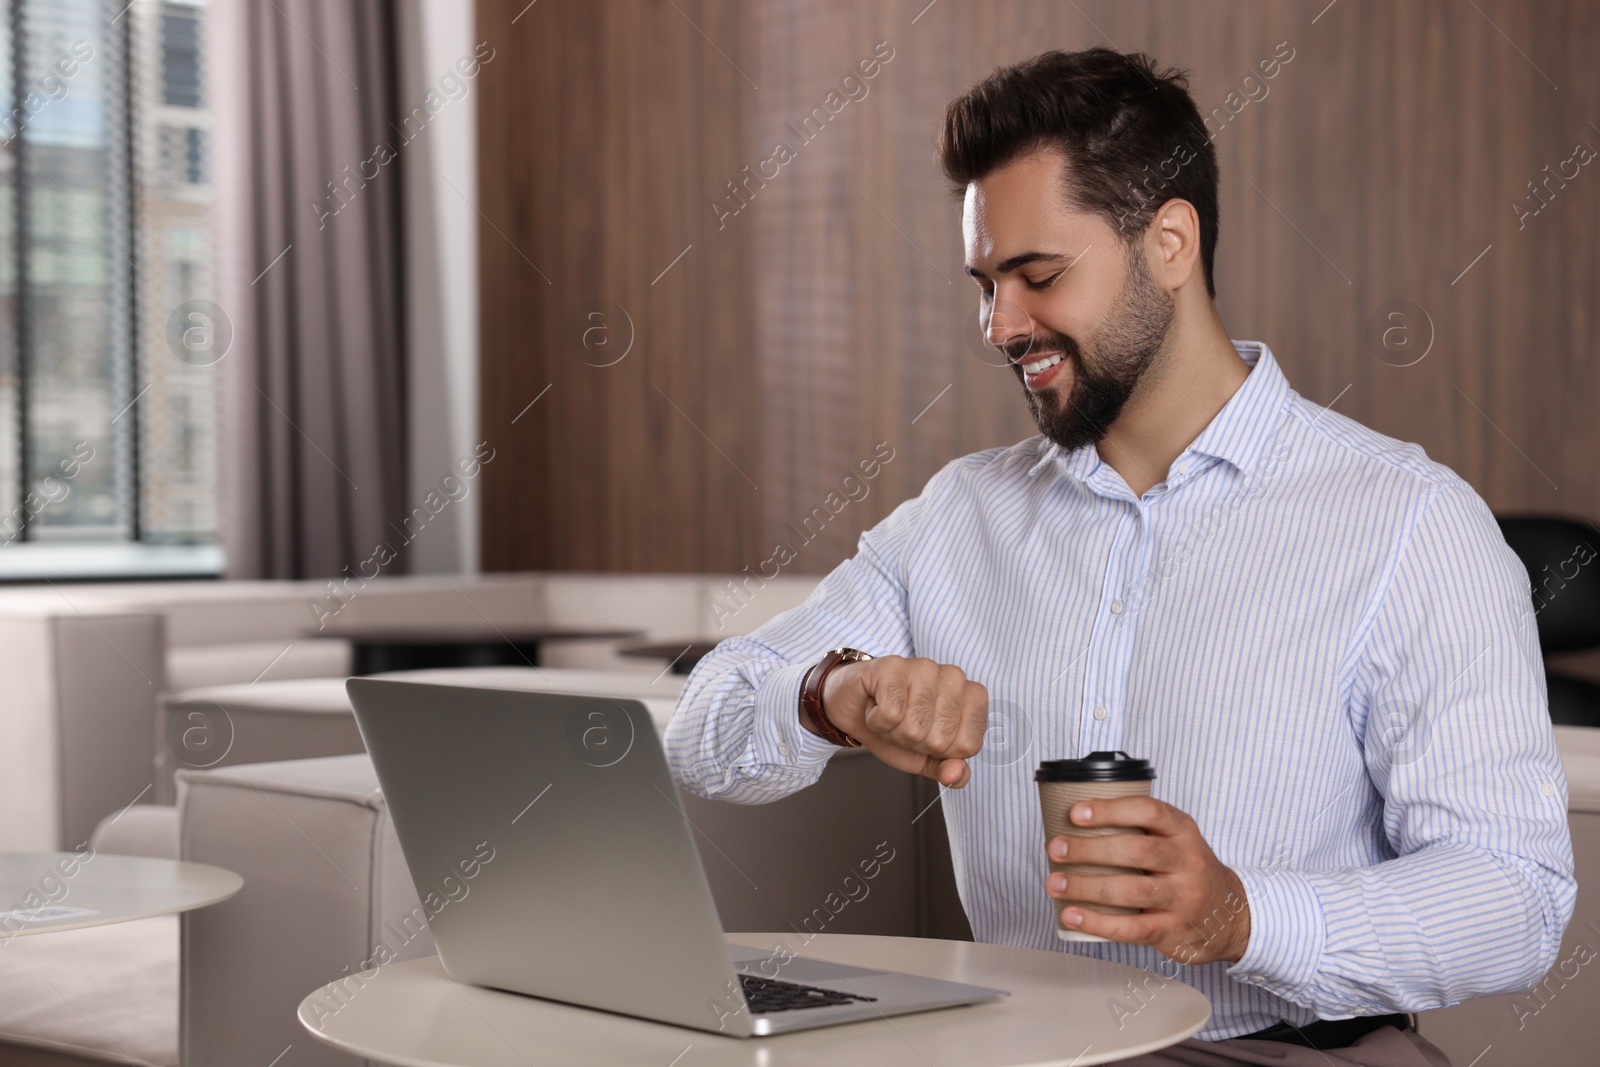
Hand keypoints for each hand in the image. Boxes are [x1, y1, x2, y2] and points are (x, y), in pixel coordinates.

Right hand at [815, 655, 986, 787]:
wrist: (855, 708)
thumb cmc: (896, 726)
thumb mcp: (927, 757)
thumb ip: (950, 770)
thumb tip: (955, 775)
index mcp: (974, 698)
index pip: (968, 746)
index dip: (940, 751)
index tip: (926, 735)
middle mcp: (955, 677)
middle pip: (940, 739)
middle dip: (914, 743)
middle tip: (903, 723)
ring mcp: (924, 667)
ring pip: (914, 727)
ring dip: (893, 732)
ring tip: (889, 713)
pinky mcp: (893, 666)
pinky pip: (890, 714)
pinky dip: (876, 721)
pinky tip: (875, 704)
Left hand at [1046, 795, 1250, 965]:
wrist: (1231, 915)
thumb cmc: (1187, 871)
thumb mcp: (1177, 840)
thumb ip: (1140, 830)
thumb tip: (1074, 824)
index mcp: (1183, 831)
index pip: (1149, 811)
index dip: (1110, 810)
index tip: (1075, 813)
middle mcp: (1187, 862)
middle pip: (1136, 851)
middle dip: (1089, 849)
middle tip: (1056, 848)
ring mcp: (1183, 899)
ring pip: (1132, 890)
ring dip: (1087, 886)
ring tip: (1055, 883)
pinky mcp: (1174, 931)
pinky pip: (1133, 928)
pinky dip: (1098, 923)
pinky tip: (1072, 916)